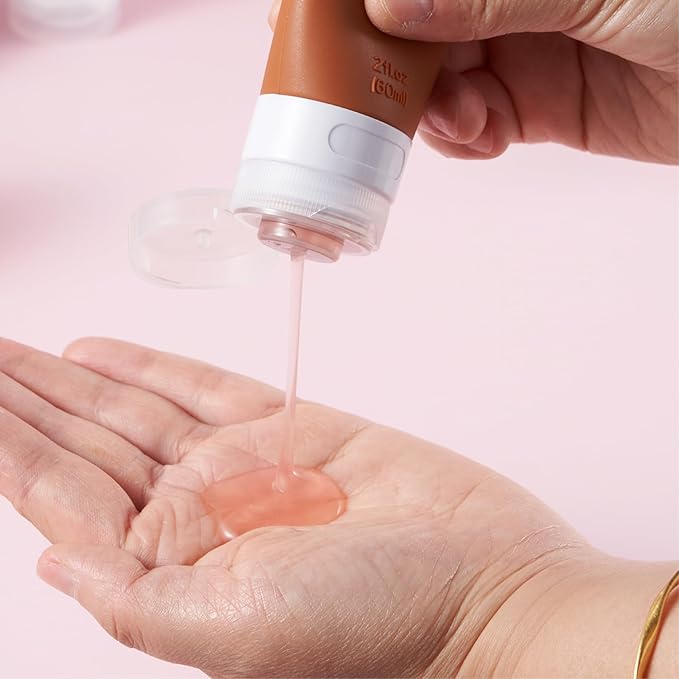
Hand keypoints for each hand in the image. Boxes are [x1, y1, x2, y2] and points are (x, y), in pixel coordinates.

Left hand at [0, 338, 675, 677]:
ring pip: (133, 409)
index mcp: (173, 564)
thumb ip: (135, 598)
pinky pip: (203, 388)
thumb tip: (48, 566)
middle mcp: (198, 510)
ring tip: (12, 351)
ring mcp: (243, 463)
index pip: (60, 493)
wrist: (484, 583)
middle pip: (87, 443)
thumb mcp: (239, 631)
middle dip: (23, 400)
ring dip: (71, 380)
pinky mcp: (292, 425)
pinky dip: (150, 368)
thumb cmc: (377, 621)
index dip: (7, 441)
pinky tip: (98, 354)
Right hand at [270, 0, 677, 162]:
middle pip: (416, 23)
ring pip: (438, 79)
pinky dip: (464, 136)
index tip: (319, 21)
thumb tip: (388, 4)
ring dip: (429, 107)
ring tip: (456, 121)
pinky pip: (474, 121)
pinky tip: (480, 136)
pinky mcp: (535, 105)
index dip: (365, 0)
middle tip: (363, 87)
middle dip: (388, 58)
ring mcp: (521, 46)